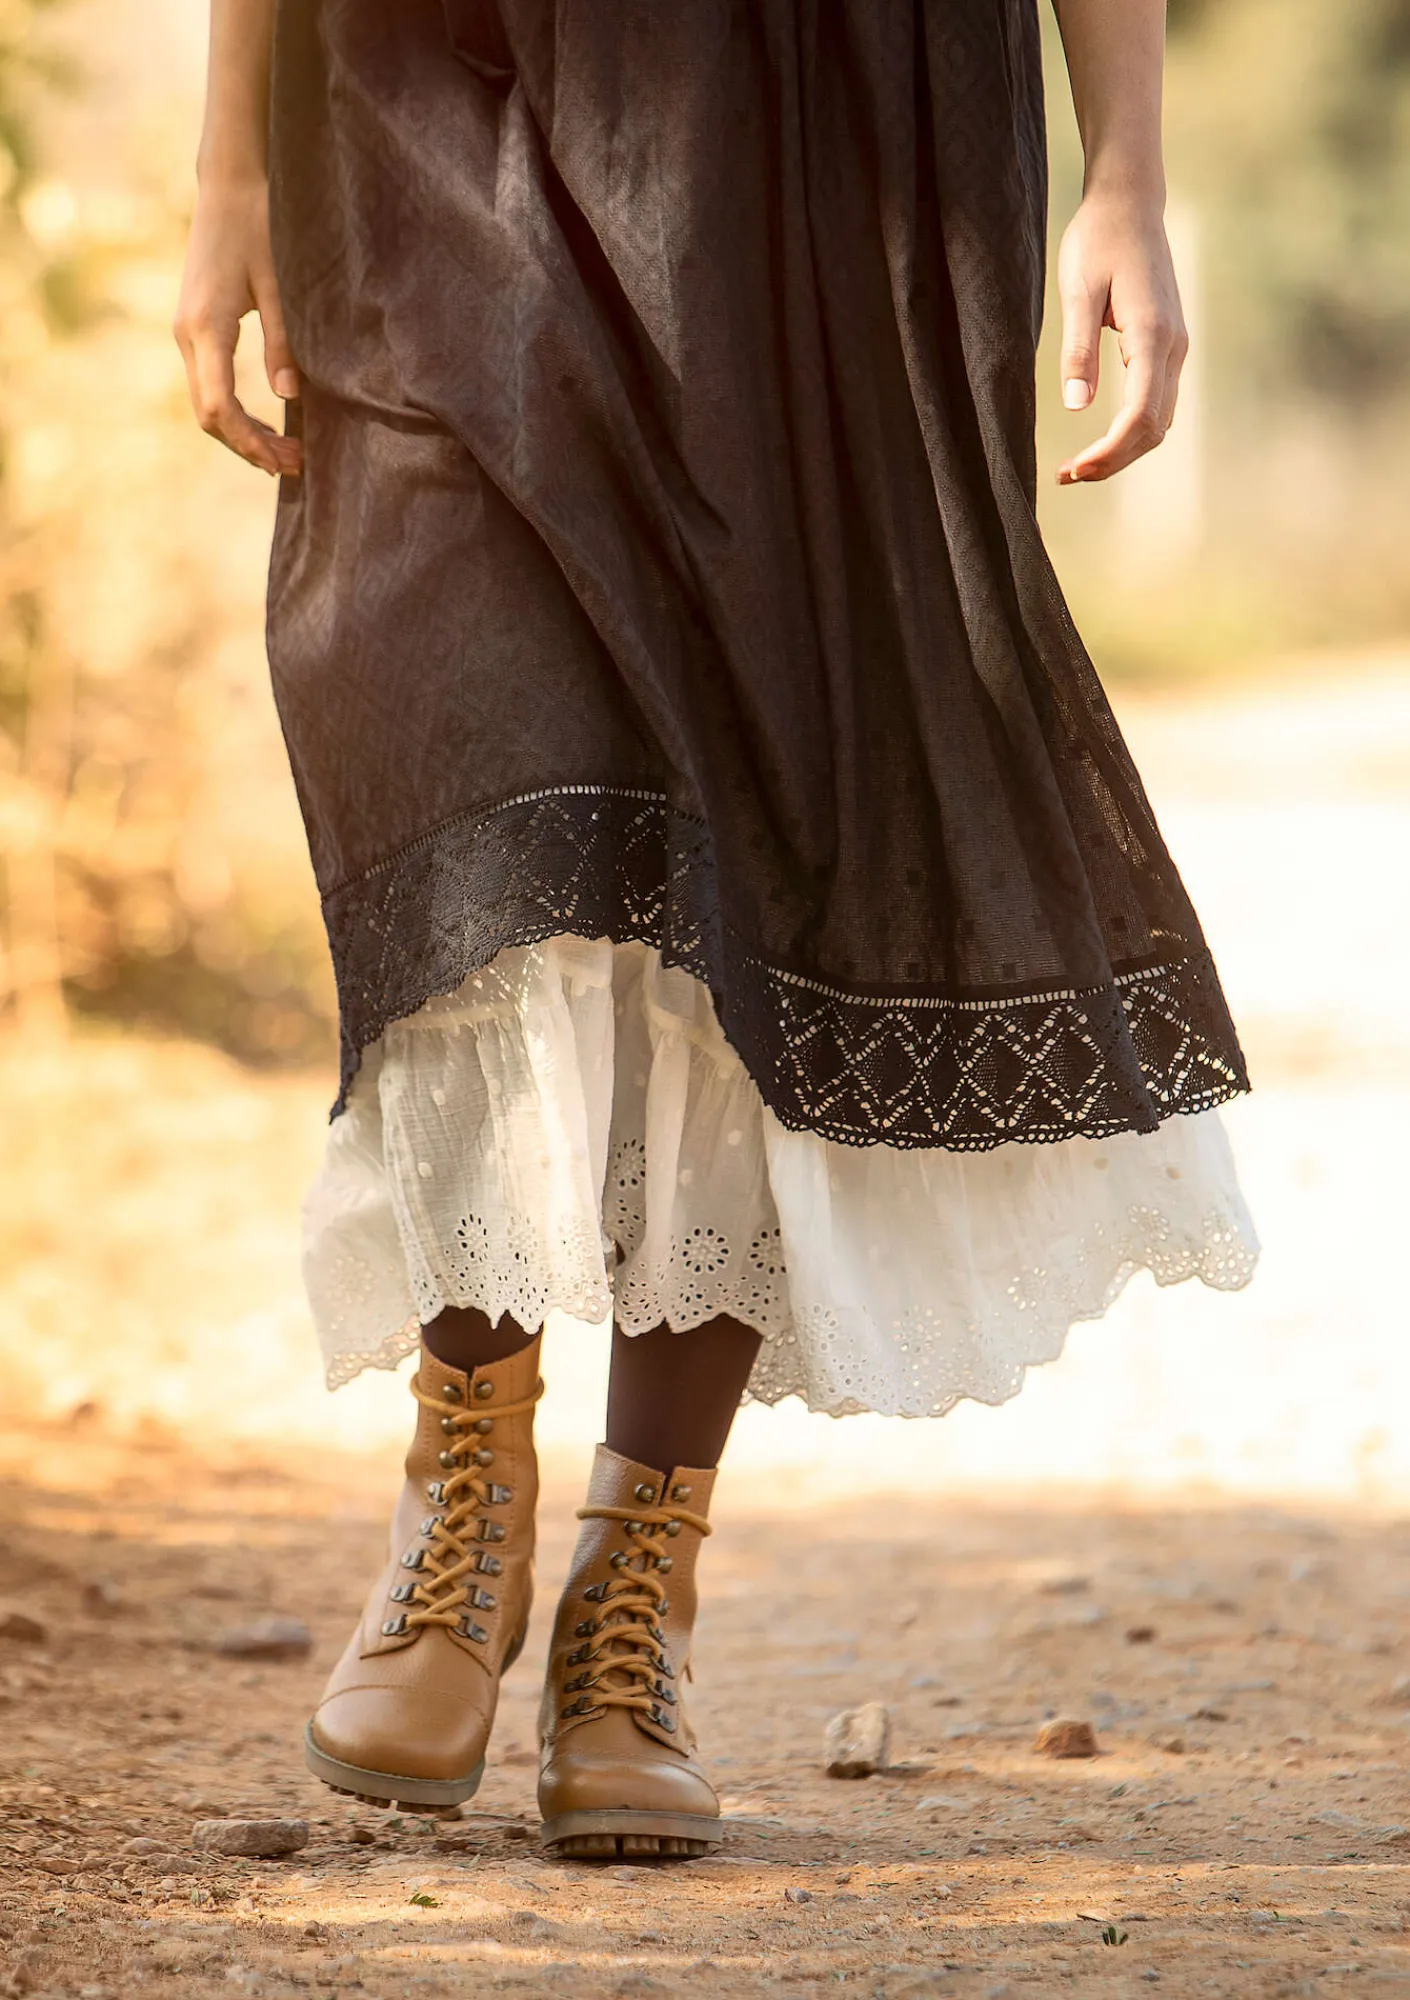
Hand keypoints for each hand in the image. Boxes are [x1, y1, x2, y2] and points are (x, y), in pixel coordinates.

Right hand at [173, 175, 302, 476]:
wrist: (229, 184)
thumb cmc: (260, 224)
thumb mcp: (280, 285)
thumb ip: (283, 342)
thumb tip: (289, 397)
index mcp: (206, 327)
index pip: (218, 407)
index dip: (250, 442)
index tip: (285, 461)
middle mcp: (186, 334)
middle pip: (209, 415)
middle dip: (249, 446)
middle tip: (296, 465)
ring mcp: (186, 332)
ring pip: (207, 403)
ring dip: (243, 433)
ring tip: (287, 453)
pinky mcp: (195, 327)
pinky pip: (210, 384)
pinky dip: (236, 411)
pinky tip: (267, 423)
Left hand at [1055, 193, 1186, 484]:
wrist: (1129, 204)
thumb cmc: (1098, 240)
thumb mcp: (1077, 291)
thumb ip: (1077, 349)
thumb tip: (1077, 405)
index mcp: (1152, 335)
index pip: (1139, 415)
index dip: (1109, 452)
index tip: (1073, 468)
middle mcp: (1173, 347)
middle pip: (1153, 429)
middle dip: (1113, 460)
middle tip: (1066, 475)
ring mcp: (1175, 348)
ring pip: (1158, 421)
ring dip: (1122, 451)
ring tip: (1077, 466)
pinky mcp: (1167, 347)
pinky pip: (1156, 404)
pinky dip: (1131, 432)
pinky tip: (1100, 440)